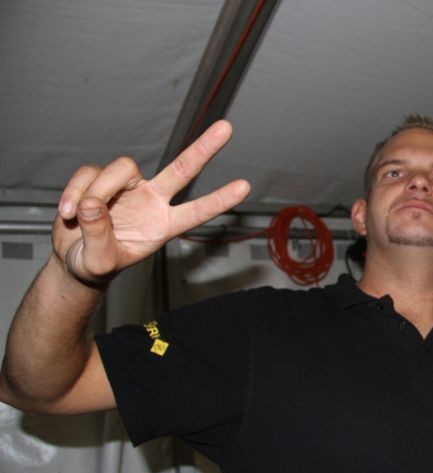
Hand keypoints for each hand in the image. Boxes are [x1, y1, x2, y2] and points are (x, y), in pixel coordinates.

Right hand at [53, 120, 250, 284]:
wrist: (73, 259)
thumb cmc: (95, 264)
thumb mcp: (98, 262)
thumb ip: (99, 236)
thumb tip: (92, 205)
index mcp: (163, 225)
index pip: (196, 211)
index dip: (219, 199)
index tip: (244, 187)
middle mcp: (152, 200)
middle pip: (182, 169)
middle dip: (204, 149)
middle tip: (227, 127)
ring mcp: (128, 187)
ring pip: (121, 170)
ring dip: (97, 191)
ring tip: (78, 217)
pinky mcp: (101, 179)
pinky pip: (89, 173)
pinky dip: (73, 191)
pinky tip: (67, 213)